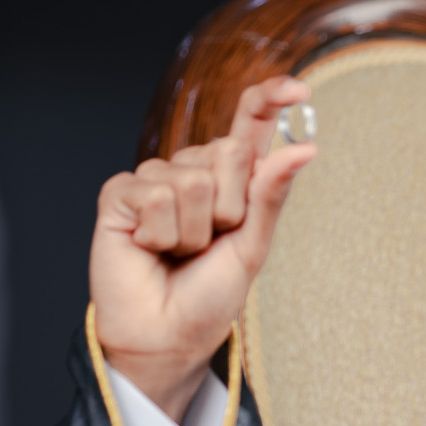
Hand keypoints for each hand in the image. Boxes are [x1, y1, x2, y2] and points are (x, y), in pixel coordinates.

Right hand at [90, 77, 315, 420]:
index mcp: (228, 181)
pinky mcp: (120, 193)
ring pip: (193, 179)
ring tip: (179, 252)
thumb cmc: (209, 296)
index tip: (299, 90)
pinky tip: (151, 249)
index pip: (248, 125)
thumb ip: (271, 194)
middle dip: (231, 207)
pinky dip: (162, 233)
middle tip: (212, 241)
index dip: (269, 100)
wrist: (167, 336)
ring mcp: (154, 179)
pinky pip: (157, 196)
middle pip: (228, 151)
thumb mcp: (253, 246)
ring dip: (195, 230)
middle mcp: (191, 171)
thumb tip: (304, 148)